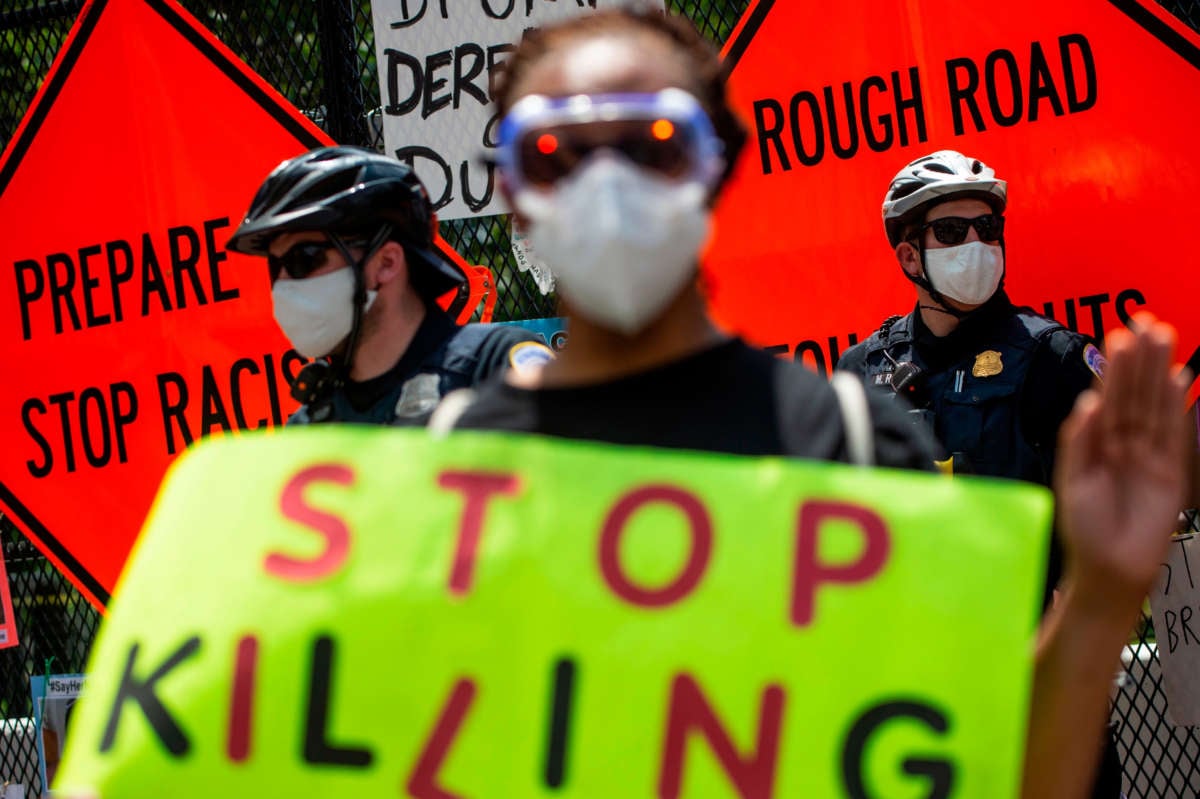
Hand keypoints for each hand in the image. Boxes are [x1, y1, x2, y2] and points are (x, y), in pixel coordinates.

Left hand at [1054, 312, 1190, 612]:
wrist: (1109, 569)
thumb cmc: (1083, 530)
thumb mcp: (1072, 482)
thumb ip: (1079, 442)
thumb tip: (1087, 402)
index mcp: (1094, 443)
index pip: (1107, 397)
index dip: (1114, 368)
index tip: (1120, 335)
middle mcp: (1121, 444)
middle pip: (1133, 394)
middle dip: (1140, 359)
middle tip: (1147, 323)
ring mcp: (1147, 455)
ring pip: (1153, 405)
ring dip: (1159, 372)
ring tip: (1164, 337)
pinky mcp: (1169, 471)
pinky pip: (1173, 432)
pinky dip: (1176, 405)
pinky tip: (1179, 378)